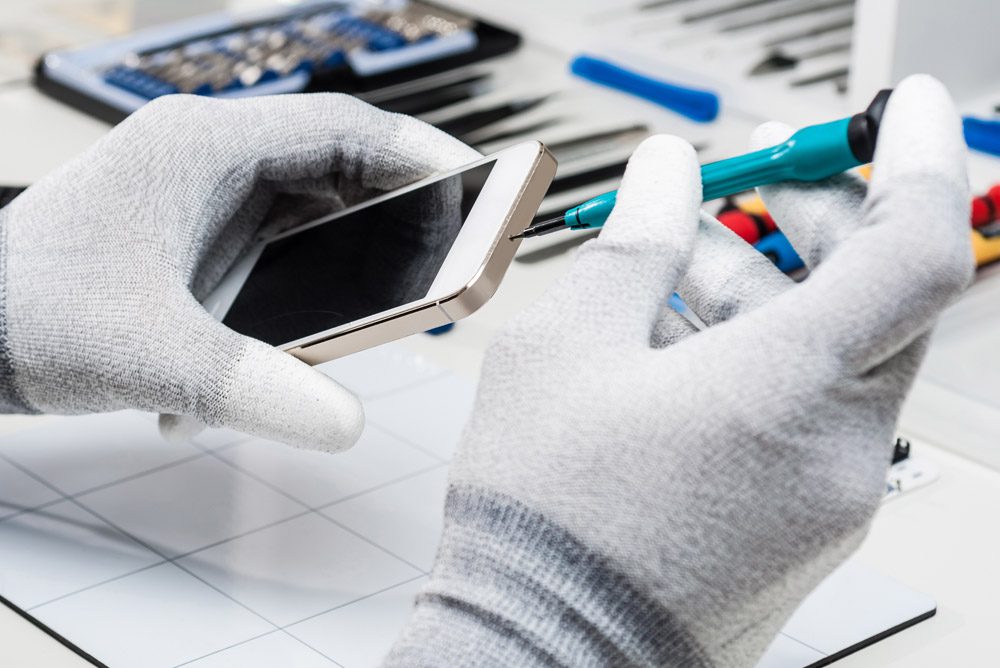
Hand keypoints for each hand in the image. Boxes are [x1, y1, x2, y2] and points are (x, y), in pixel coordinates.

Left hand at [0, 93, 477, 449]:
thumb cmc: (29, 313)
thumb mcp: (150, 353)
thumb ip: (253, 388)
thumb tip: (347, 424)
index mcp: (204, 148)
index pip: (341, 128)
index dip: (419, 152)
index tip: (476, 184)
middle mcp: (210, 160)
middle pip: (338, 165)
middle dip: (401, 208)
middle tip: (455, 247)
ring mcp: (204, 197)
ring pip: (313, 207)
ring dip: (354, 250)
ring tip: (396, 293)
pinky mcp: (198, 236)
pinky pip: (280, 244)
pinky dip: (308, 282)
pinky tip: (301, 333)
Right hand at [386, 75, 971, 666]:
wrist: (544, 656)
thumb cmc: (545, 526)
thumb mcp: (564, 351)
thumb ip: (633, 247)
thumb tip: (664, 179)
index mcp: (787, 393)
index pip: (915, 249)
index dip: (917, 160)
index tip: (900, 111)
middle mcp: (837, 450)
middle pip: (879, 299)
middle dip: (818, 223)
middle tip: (752, 184)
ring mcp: (830, 496)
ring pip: (838, 356)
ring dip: (771, 291)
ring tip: (676, 269)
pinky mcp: (806, 524)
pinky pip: (814, 412)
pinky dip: (765, 359)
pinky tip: (682, 347)